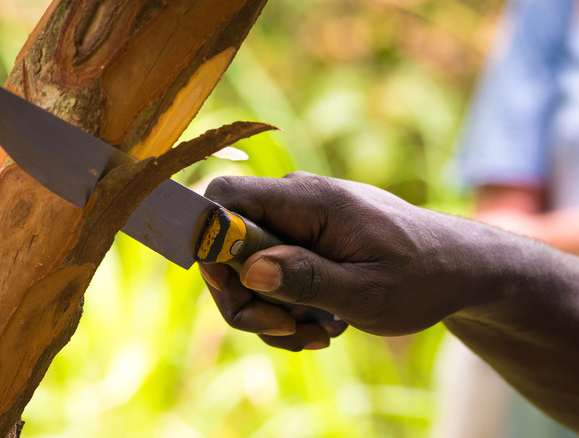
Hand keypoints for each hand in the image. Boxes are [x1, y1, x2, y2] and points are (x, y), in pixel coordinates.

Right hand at [199, 172, 478, 350]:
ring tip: (316, 333)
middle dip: (244, 296)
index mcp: (308, 200)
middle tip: (285, 330)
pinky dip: (283, 308)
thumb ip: (308, 278)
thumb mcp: (368, 291)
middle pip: (225, 244)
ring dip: (268, 310)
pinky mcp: (301, 241)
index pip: (224, 196)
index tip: (235, 287)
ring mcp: (296, 221)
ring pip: (245, 267)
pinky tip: (318, 326)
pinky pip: (269, 274)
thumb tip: (249, 269)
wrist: (458, 268)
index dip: (208, 240)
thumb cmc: (422, 276)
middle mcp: (294, 202)